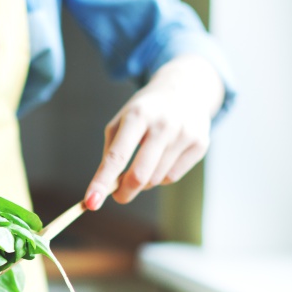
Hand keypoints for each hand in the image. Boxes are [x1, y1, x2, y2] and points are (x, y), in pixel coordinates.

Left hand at [83, 55, 223, 209]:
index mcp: (138, 115)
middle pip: (139, 175)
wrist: (185, 88)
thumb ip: (112, 153)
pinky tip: (163, 158)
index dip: (102, 182)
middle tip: (118, 196)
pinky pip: (172, 177)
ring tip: (144, 162)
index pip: (117, 156)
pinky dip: (161, 176)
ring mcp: (185, 133)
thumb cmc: (145, 111)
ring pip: (156, 179)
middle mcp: (164, 124)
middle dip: (124, 192)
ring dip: (144, 181)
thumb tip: (107, 188)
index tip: (90, 203)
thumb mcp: (122, 121)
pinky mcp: (200, 143)